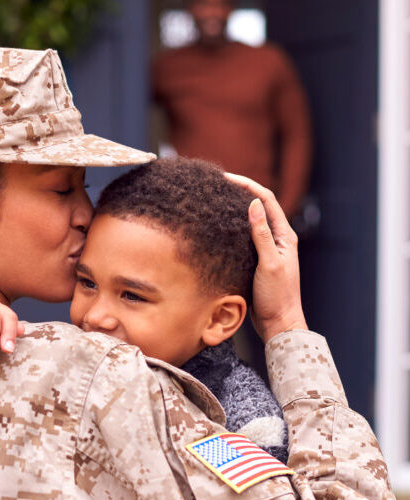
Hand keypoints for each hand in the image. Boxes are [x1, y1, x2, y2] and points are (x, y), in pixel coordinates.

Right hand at [225, 173, 307, 341]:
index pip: (267, 200)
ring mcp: (268, 249)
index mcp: (284, 236)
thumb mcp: (269, 264)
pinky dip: (233, 228)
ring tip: (215, 201)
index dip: (248, 186)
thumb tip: (254, 204)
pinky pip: (245, 237)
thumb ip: (262, 235)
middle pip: (259, 206)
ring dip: (235, 209)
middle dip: (240, 192)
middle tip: (217, 185)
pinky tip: (219, 228)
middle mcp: (277, 239)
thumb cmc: (277, 296)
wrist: (279, 322)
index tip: (227, 178)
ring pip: (251, 221)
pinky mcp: (258, 260)